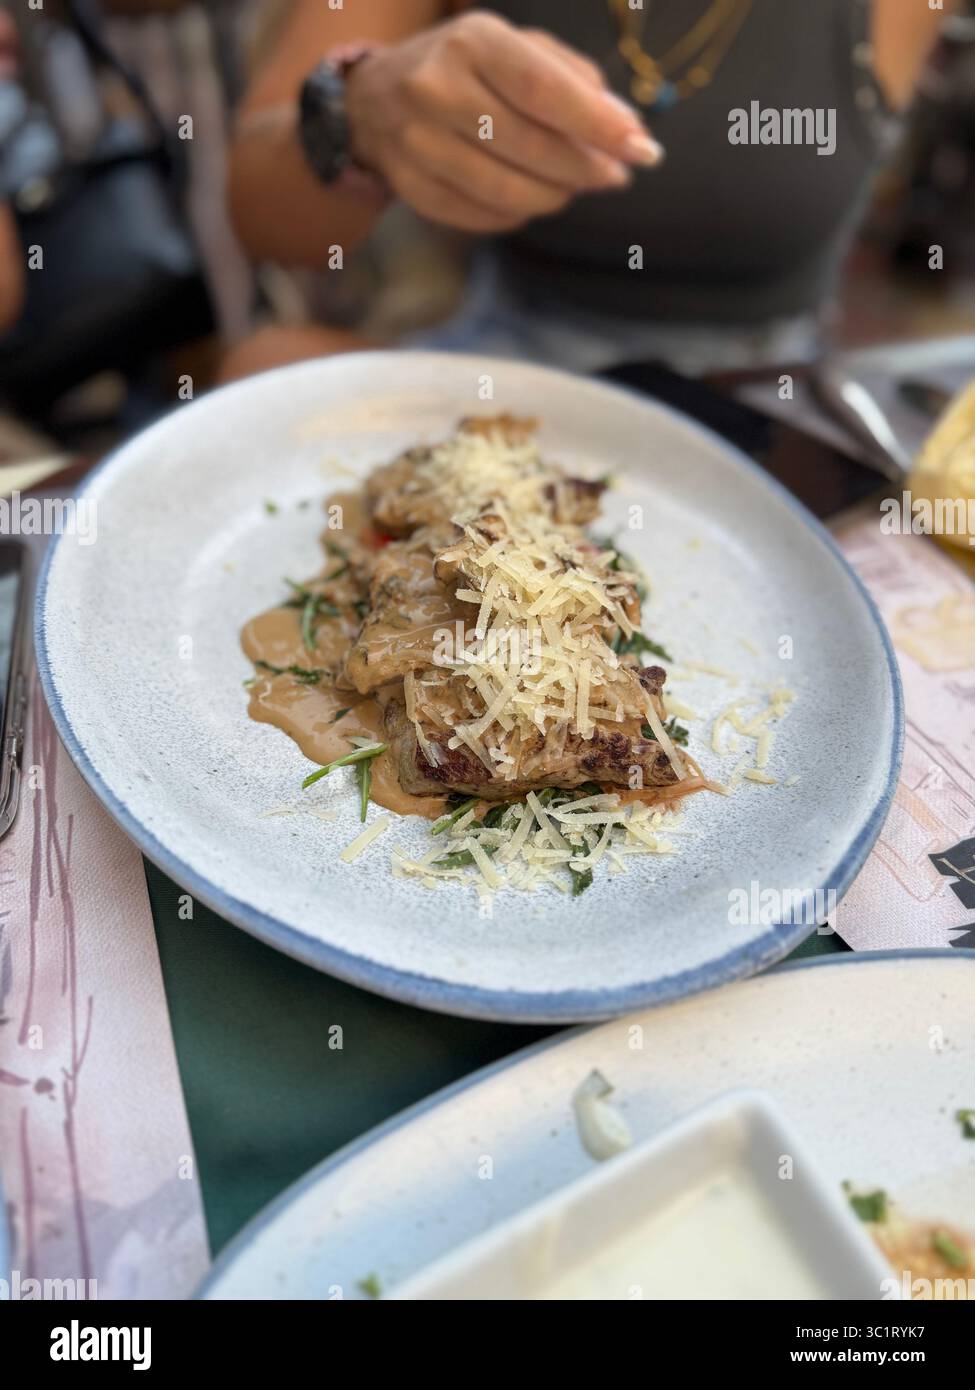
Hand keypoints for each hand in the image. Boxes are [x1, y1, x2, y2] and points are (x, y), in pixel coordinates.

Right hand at [345, 10, 661, 232]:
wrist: (374, 98)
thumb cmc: (466, 69)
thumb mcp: (515, 48)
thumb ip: (574, 80)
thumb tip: (627, 127)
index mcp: (473, 42)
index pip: (544, 90)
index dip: (598, 125)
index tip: (643, 149)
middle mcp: (437, 88)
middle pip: (530, 147)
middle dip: (585, 169)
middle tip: (614, 175)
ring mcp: (417, 142)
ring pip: (507, 191)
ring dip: (555, 196)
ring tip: (572, 186)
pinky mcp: (410, 186)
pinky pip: (482, 216)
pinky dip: (517, 213)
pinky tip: (529, 196)